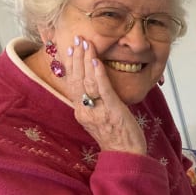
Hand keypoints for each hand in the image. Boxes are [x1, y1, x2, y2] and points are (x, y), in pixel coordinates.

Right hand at [64, 36, 146, 154]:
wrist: (126, 155)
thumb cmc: (117, 137)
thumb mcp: (101, 119)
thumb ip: (96, 103)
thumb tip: (97, 87)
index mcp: (82, 111)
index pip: (73, 84)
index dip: (71, 66)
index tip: (69, 50)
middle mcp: (85, 110)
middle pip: (77, 79)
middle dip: (76, 57)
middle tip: (76, 39)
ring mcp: (97, 110)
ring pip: (87, 80)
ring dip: (86, 59)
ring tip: (85, 43)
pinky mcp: (111, 110)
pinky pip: (102, 88)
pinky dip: (98, 73)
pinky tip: (96, 60)